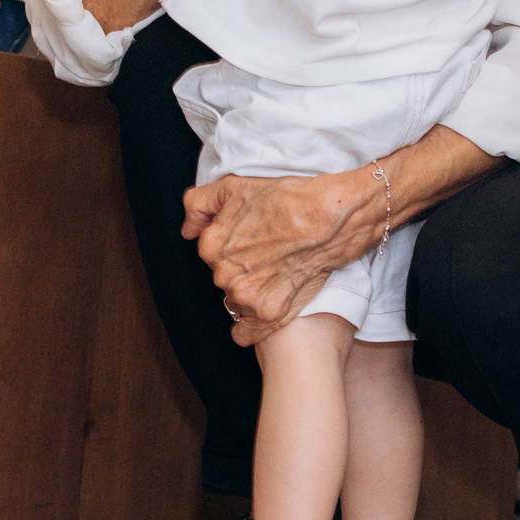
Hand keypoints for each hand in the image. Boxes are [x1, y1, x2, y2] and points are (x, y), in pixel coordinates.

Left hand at [185, 169, 382, 345]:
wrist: (332, 216)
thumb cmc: (288, 198)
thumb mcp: (234, 186)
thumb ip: (198, 204)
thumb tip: (187, 230)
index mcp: (211, 245)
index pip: (211, 253)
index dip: (233, 245)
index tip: (251, 241)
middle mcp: (223, 273)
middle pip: (224, 278)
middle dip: (241, 270)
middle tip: (268, 256)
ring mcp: (245, 296)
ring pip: (236, 302)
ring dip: (250, 294)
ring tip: (276, 276)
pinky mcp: (269, 313)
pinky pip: (245, 333)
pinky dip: (249, 329)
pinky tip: (258, 317)